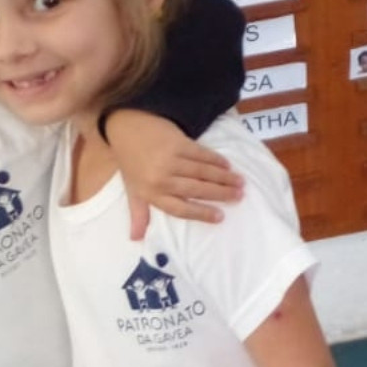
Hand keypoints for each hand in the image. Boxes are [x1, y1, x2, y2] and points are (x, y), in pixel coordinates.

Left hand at [105, 109, 242, 239]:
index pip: (180, 209)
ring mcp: (170, 160)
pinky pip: (201, 154)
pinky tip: (227, 165)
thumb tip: (136, 239)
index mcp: (151, 193)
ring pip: (202, 172)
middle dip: (221, 194)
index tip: (220, 217)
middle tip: (239, 197)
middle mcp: (161, 178)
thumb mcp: (132, 190)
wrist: (126, 126)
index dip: (201, 214)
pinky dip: (216, 160)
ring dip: (224, 178)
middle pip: (196, 190)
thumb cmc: (130, 162)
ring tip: (240, 183)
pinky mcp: (177, 142)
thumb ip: (139, 214)